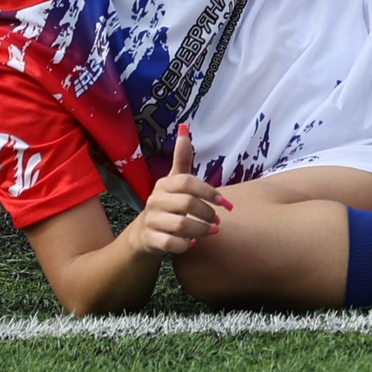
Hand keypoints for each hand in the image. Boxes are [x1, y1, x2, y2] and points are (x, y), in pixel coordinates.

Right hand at [132, 123, 230, 256]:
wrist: (145, 233)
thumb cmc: (168, 203)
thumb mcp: (175, 180)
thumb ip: (181, 157)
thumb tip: (185, 126)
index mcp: (164, 184)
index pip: (188, 182)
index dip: (209, 192)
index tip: (225, 204)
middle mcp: (155, 200)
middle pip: (187, 204)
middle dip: (208, 213)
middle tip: (218, 221)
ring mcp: (151, 220)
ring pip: (181, 225)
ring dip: (201, 230)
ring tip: (211, 232)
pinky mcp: (151, 239)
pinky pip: (171, 244)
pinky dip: (185, 245)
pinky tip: (192, 243)